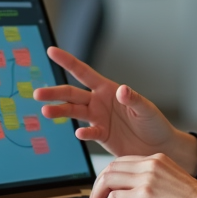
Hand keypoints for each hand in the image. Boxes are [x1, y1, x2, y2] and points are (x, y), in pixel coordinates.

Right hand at [34, 47, 196, 172]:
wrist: (159, 146)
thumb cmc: (154, 123)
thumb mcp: (145, 108)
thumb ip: (133, 99)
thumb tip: (122, 90)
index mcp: (108, 89)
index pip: (83, 72)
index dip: (67, 61)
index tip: (51, 51)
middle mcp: (99, 102)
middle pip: (71, 94)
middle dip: (54, 92)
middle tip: (38, 93)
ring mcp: (98, 118)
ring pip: (73, 112)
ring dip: (59, 112)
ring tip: (46, 112)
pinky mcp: (101, 135)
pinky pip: (89, 132)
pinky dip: (84, 133)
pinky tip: (80, 133)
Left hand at [87, 154, 196, 197]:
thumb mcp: (169, 179)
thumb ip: (151, 178)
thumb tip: (129, 192)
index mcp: (156, 158)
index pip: (121, 161)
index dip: (107, 176)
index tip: (102, 190)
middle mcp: (150, 164)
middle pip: (110, 168)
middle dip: (97, 186)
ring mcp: (147, 177)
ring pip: (108, 180)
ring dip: (97, 196)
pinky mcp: (145, 193)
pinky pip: (114, 197)